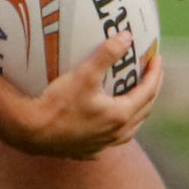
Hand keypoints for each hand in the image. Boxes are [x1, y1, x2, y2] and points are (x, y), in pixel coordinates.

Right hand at [5, 33, 161, 159]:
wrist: (31, 131)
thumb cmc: (58, 103)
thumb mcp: (84, 74)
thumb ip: (107, 54)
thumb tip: (126, 37)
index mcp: (120, 115)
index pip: (147, 92)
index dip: (154, 74)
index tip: (157, 59)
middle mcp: (116, 134)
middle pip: (144, 111)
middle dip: (151, 91)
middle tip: (152, 74)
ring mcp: (102, 145)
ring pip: (130, 130)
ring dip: (138, 112)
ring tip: (137, 99)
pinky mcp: (88, 152)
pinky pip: (110, 140)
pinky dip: (116, 129)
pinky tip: (109, 124)